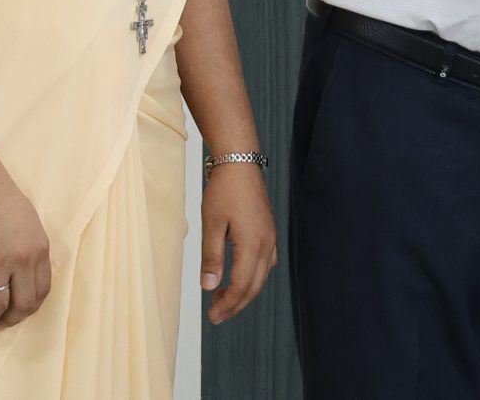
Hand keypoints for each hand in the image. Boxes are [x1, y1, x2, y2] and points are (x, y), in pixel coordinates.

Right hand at [0, 168, 51, 328]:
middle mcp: (20, 259)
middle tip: (3, 323)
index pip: (42, 291)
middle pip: (22, 304)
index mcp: (39, 249)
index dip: (32, 308)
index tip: (22, 312)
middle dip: (13, 319)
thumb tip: (28, 279)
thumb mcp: (32, 225)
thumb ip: (32, 252)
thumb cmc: (4, 200)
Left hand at [200, 161, 277, 324]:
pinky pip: (266, 262)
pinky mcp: (269, 231)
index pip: (243, 285)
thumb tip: (209, 287)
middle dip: (236, 304)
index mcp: (252, 243)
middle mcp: (266, 243)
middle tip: (216, 316)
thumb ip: (211, 258)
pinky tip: (241, 276)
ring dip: (246, 292)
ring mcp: (270, 236)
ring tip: (224, 299)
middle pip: (255, 285)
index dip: (228, 304)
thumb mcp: (211, 224)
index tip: (213, 316)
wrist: (240, 163)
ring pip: (263, 276)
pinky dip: (254, 277)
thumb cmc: (224, 190)